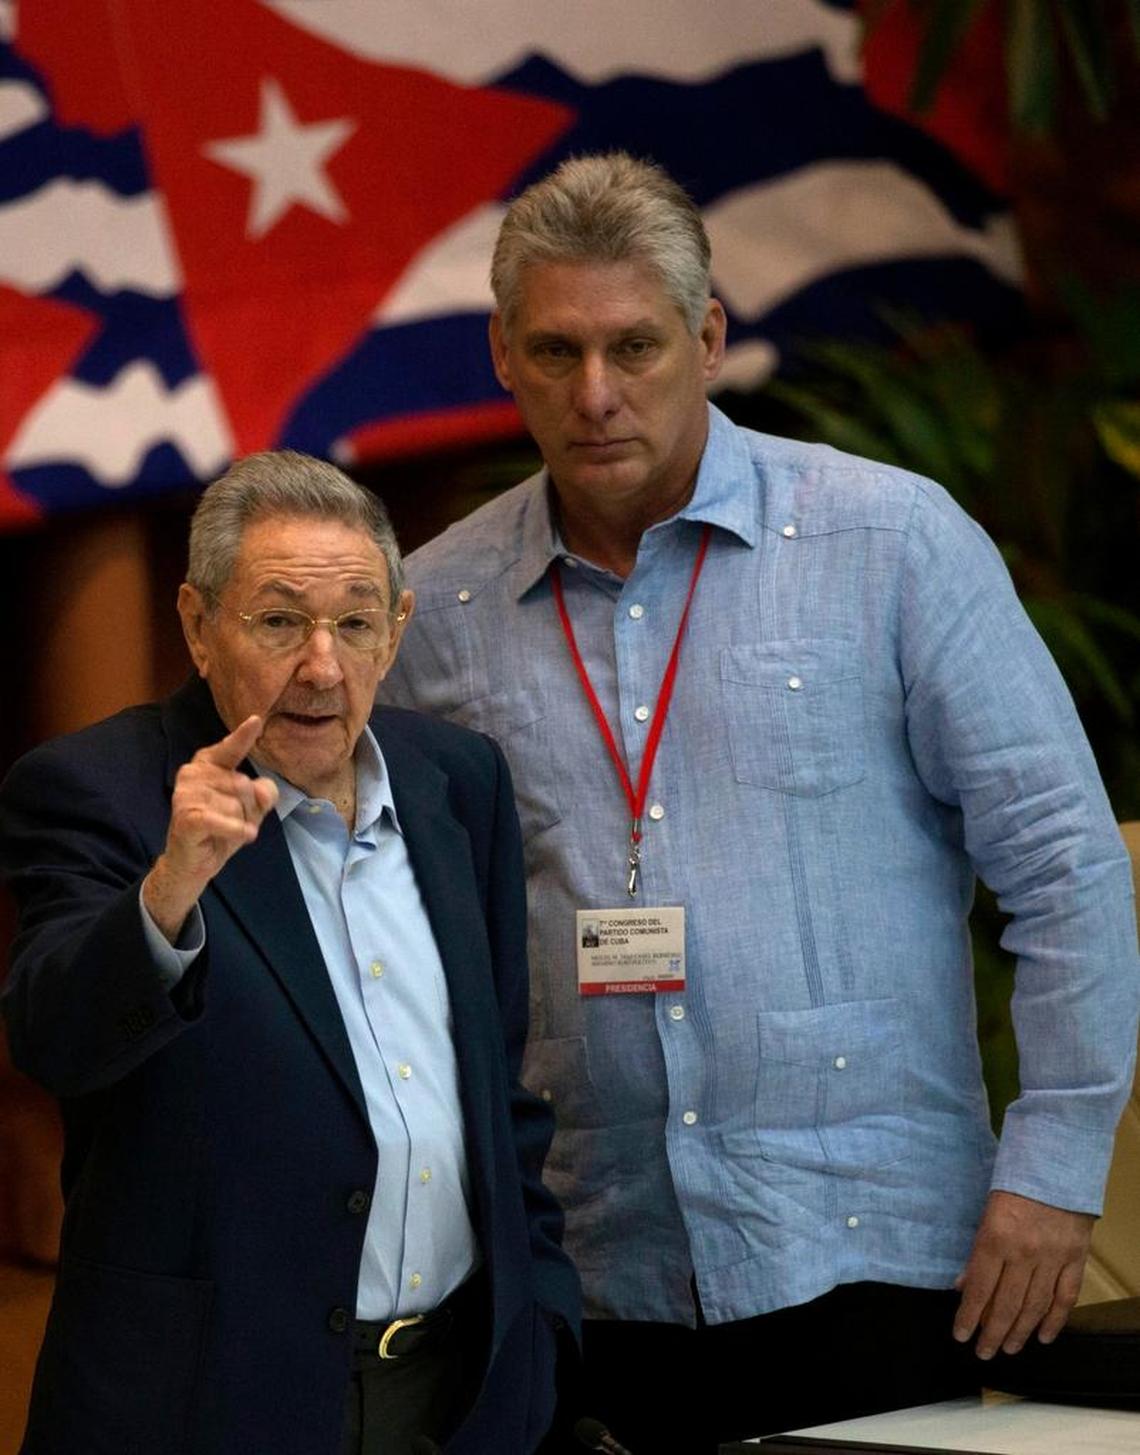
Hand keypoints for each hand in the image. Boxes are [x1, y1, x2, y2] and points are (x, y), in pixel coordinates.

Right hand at [143, 715, 278, 941]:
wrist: (192, 863)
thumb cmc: (220, 829)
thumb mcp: (250, 809)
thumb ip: (264, 793)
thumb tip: (262, 792)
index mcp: (207, 765)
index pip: (230, 749)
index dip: (243, 736)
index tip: (257, 719)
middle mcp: (193, 773)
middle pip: (246, 786)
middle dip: (249, 810)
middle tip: (231, 822)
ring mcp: (187, 794)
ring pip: (238, 806)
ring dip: (239, 824)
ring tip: (223, 832)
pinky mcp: (186, 816)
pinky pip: (224, 820)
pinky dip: (236, 831)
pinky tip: (242, 836)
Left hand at [953, 1189, 1093, 1358]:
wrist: (1055, 1165)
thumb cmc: (1014, 1185)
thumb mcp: (985, 1213)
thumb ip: (976, 1252)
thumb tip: (961, 1286)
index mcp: (995, 1238)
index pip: (978, 1288)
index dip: (968, 1316)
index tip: (960, 1335)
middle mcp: (1023, 1252)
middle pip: (1006, 1304)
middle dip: (992, 1333)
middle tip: (984, 1353)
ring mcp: (1051, 1258)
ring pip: (1034, 1306)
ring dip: (1020, 1332)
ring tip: (1009, 1349)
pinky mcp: (1075, 1259)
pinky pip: (1065, 1298)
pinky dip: (1054, 1320)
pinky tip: (1043, 1336)